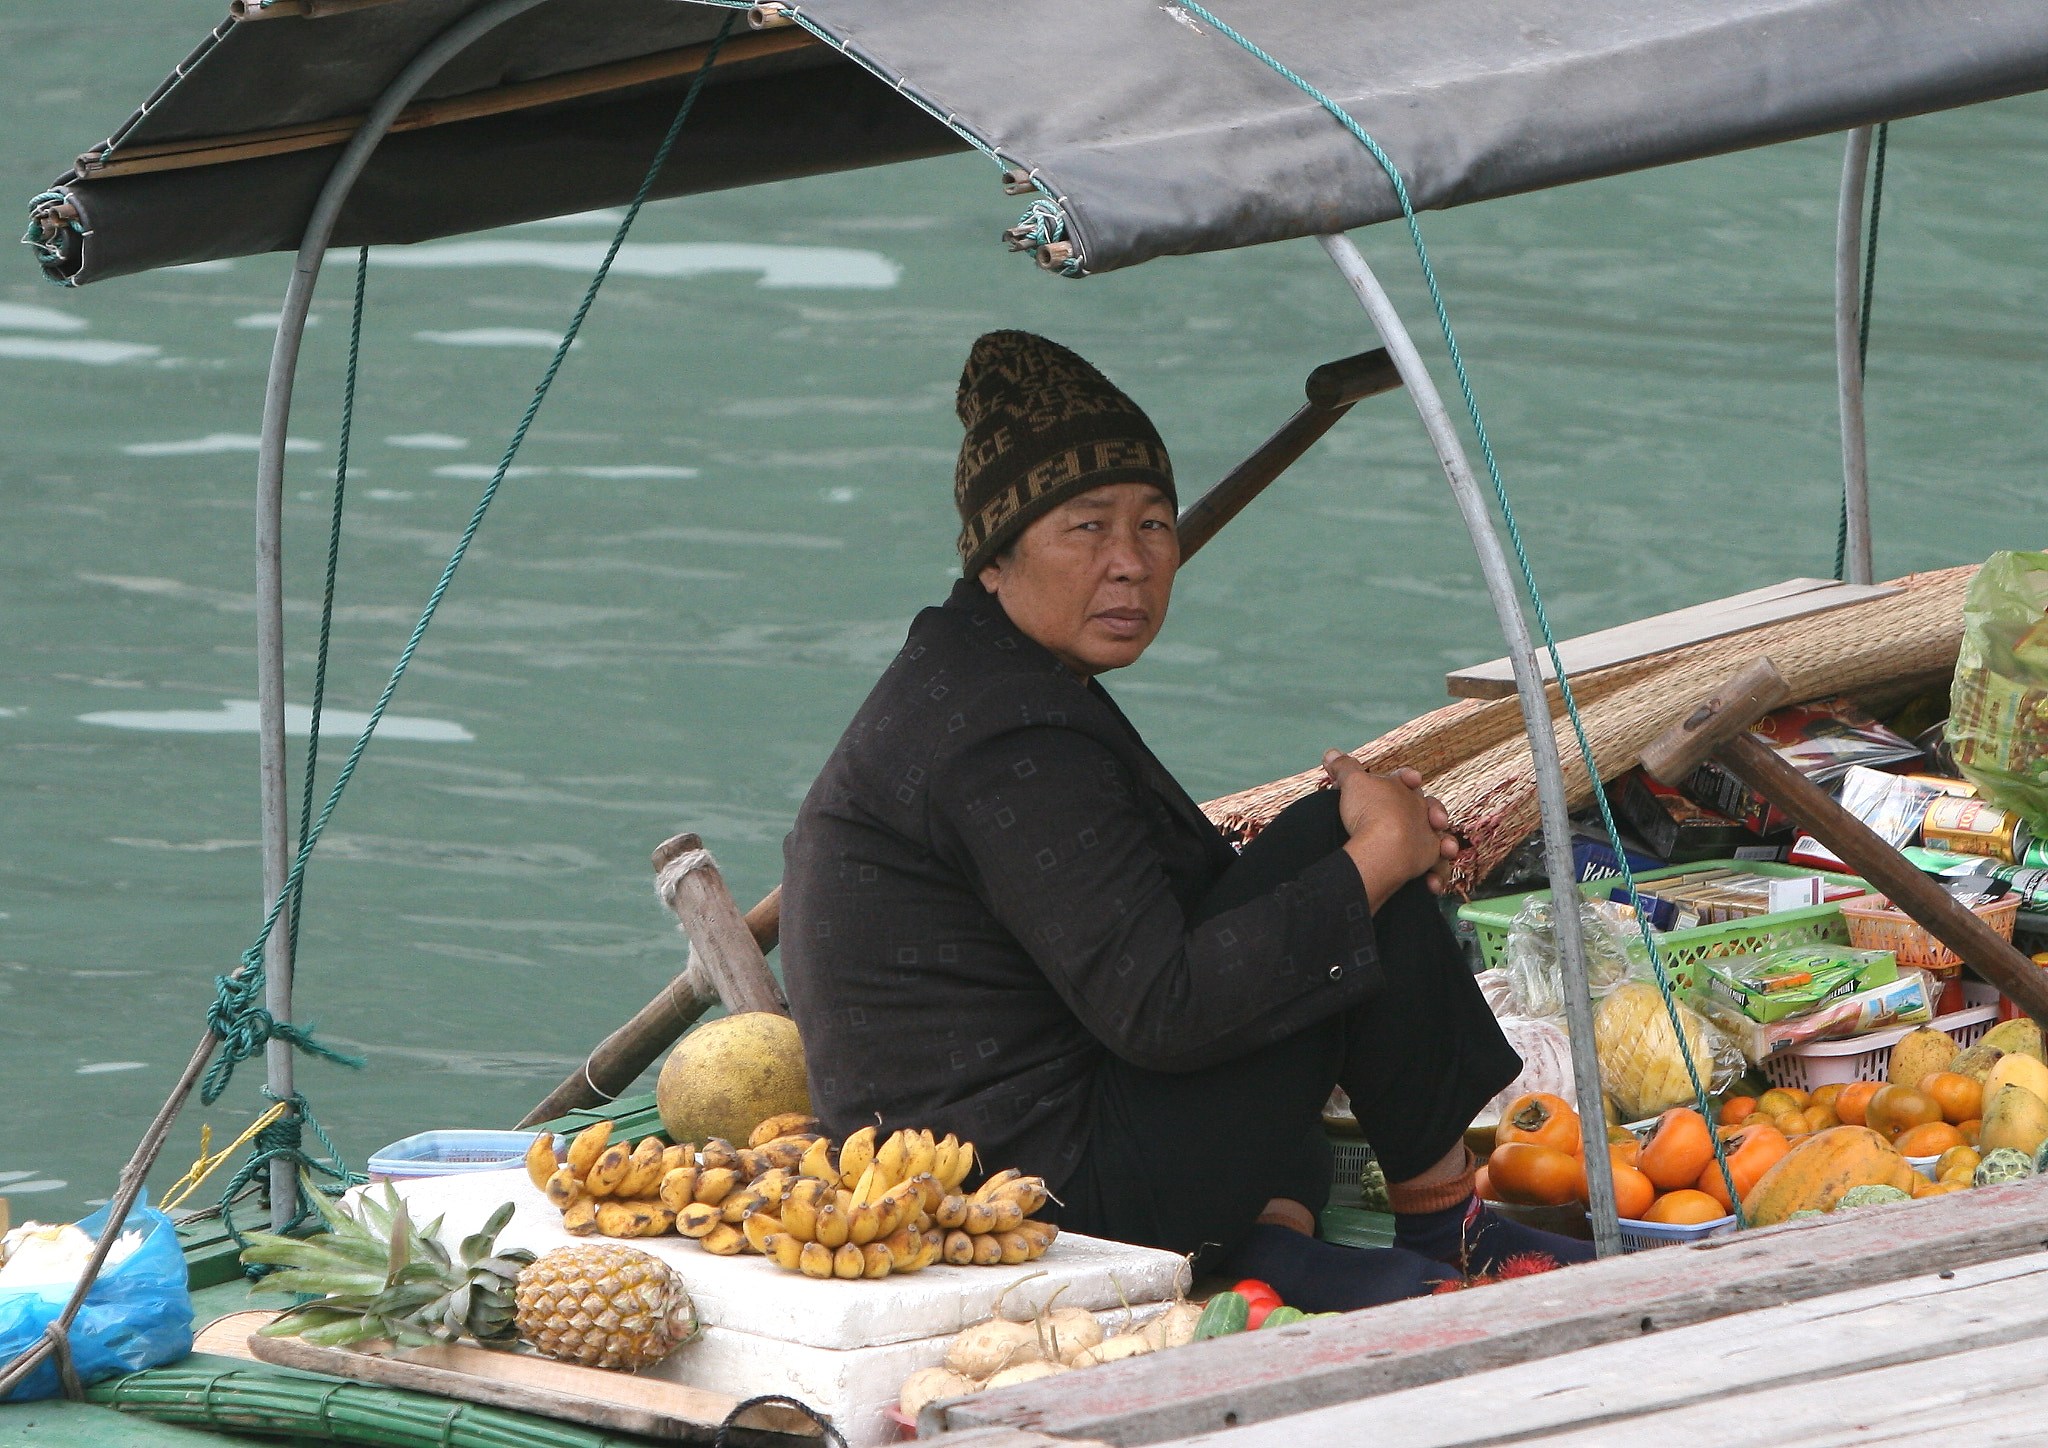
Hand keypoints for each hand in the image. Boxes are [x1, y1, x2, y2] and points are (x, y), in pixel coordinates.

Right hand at [1321, 750, 1461, 910]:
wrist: (1385, 845)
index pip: (1407, 780)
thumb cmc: (1370, 811)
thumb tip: (1329, 753)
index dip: (1406, 777)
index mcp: (1405, 791)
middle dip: (1431, 810)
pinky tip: (1431, 884)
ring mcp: (1426, 838)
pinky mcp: (1427, 864)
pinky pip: (1437, 869)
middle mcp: (1420, 813)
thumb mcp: (1352, 782)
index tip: (1407, 778)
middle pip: (1429, 808)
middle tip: (1429, 816)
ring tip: (1445, 849)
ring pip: (1440, 838)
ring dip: (1443, 843)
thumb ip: (1344, 767)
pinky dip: (1435, 876)